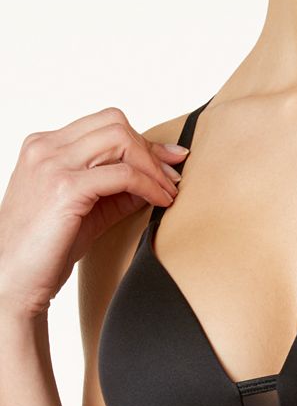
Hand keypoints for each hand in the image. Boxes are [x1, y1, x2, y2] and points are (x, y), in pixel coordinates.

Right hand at [0, 106, 187, 318]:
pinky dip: (149, 185)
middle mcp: (45, 147)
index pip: (105, 124)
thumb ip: (117, 189)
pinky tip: (160, 201)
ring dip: (153, 166)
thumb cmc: (45, 249)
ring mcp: (53, 164)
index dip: (142, 141)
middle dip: (151, 150)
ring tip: (169, 191)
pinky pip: (123, 174)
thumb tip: (158, 178)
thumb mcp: (87, 209)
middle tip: (171, 177)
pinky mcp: (65, 188)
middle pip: (116, 124)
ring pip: (121, 140)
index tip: (169, 161)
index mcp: (44, 146)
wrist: (12, 280)